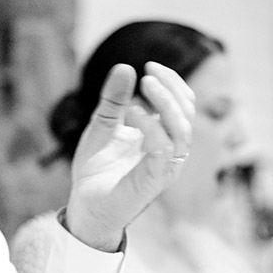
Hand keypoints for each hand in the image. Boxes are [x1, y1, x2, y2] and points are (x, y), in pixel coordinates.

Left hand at [65, 62, 194, 250]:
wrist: (85, 206)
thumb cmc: (97, 170)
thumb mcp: (103, 126)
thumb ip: (113, 100)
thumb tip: (124, 67)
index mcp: (163, 136)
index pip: (183, 105)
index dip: (173, 83)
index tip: (149, 66)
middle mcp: (170, 151)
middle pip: (188, 114)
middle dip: (171, 89)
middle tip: (147, 75)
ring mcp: (166, 167)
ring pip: (183, 131)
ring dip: (166, 103)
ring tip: (144, 86)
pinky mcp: (155, 181)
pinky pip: (164, 150)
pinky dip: (151, 127)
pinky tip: (131, 113)